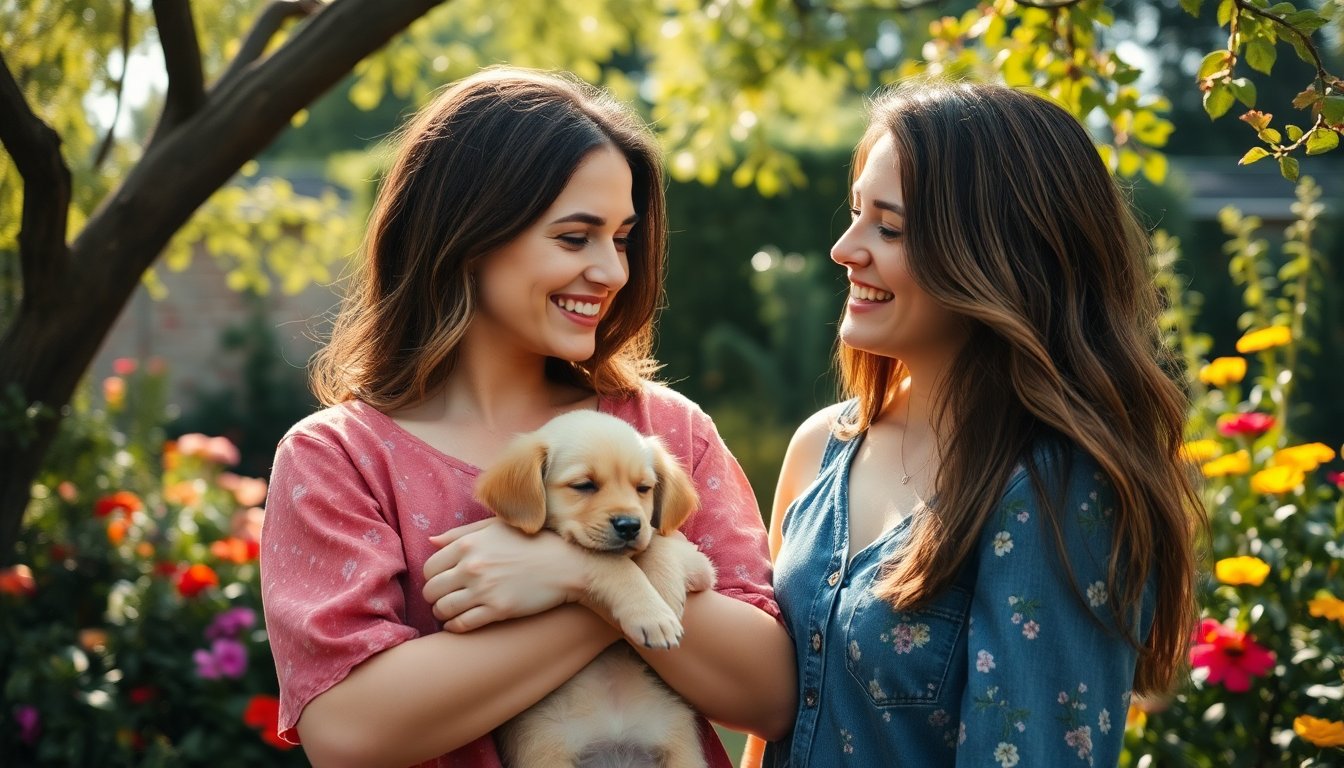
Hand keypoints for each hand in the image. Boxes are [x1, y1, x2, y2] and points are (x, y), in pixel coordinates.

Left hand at [422, 518, 588, 632]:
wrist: (564, 564)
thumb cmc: (530, 542)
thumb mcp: (495, 527)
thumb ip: (460, 533)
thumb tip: (430, 541)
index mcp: (469, 544)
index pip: (429, 567)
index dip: (431, 577)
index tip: (441, 581)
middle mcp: (472, 567)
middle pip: (431, 590)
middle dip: (433, 597)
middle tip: (443, 598)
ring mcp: (484, 590)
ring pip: (443, 609)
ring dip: (441, 613)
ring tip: (449, 612)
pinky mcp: (498, 610)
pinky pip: (462, 624)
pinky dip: (454, 627)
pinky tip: (458, 624)